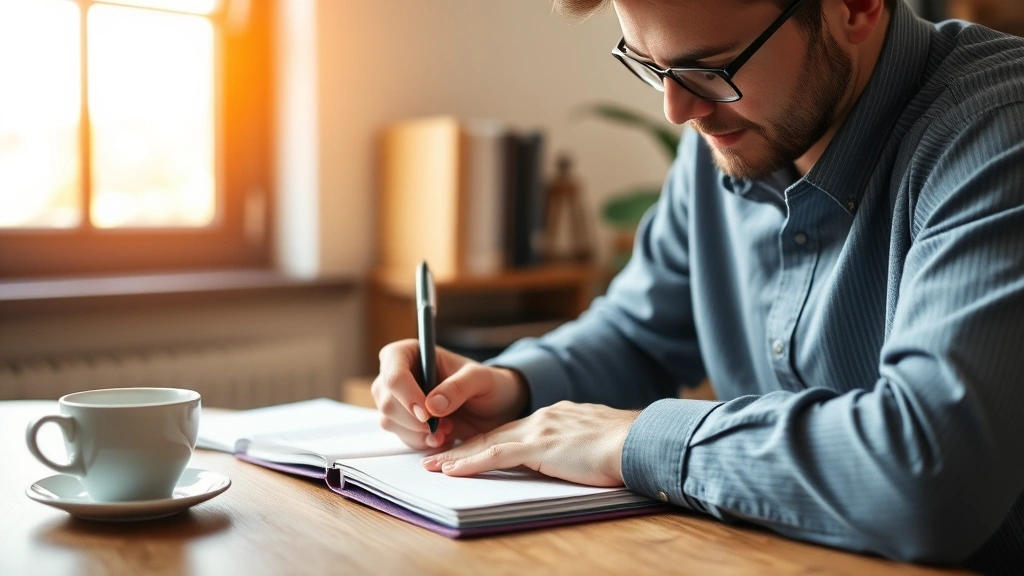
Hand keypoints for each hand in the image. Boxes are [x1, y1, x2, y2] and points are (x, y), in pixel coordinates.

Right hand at [372, 339, 529, 450]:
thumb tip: (432, 405)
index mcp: (410, 353)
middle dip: (414, 420)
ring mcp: (397, 400)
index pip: (393, 372)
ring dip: (419, 432)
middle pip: (386, 401)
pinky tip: (442, 437)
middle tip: (444, 424)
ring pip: (389, 422)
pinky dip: (422, 441)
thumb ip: (459, 387)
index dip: (406, 394)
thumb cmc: (487, 384)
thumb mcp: (481, 379)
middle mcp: (398, 375)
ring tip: (447, 428)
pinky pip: (401, 437)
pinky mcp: (403, 422)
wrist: (494, 408)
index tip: (426, 413)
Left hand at [421, 401, 639, 486]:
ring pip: (488, 443)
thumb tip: (570, 459)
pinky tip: (452, 471)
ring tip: (432, 467)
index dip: (486, 442)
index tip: (467, 452)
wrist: (639, 441)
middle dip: (462, 447)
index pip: (512, 431)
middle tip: (435, 458)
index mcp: (556, 417)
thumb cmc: (625, 448)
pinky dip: (469, 463)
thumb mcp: (594, 443)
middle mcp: (543, 418)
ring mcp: (539, 429)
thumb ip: (574, 447)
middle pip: (493, 435)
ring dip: (457, 456)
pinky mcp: (539, 446)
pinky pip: (495, 455)